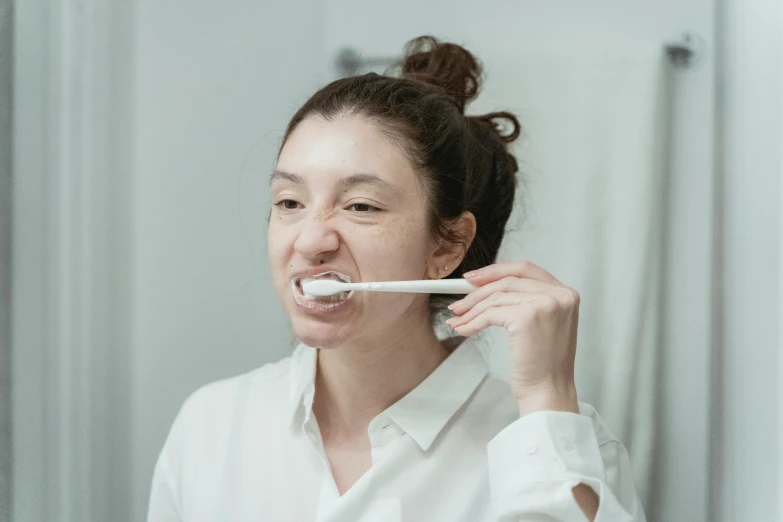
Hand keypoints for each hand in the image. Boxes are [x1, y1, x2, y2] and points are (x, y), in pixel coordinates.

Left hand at [445, 261, 579, 416]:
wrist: (549, 391)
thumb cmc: (544, 365)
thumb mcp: (543, 324)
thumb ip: (526, 301)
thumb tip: (489, 287)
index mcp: (566, 294)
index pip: (527, 269)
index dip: (498, 270)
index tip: (477, 277)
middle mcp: (559, 295)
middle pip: (509, 280)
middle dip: (479, 289)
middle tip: (460, 299)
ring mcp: (544, 304)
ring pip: (496, 297)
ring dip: (471, 309)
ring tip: (458, 319)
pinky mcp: (527, 317)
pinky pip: (490, 313)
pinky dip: (473, 322)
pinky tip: (465, 330)